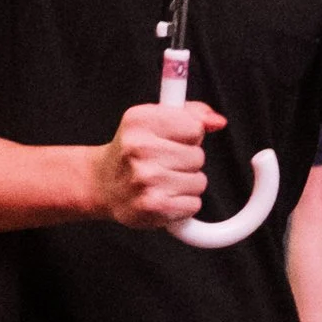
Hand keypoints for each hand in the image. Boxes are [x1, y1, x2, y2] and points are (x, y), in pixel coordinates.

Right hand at [91, 99, 222, 229]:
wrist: (103, 184)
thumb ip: (190, 114)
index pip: (195, 128)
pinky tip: (163, 197)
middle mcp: (139, 148)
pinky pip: (194, 204)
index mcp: (140, 121)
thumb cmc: (133, 151)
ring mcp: (146, 179)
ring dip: (186, 184)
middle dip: (187, 161)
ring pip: (199, 181)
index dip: (190, 136)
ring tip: (162, 180)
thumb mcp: (155, 120)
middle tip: (163, 163)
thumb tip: (217, 121)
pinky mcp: (153, 206)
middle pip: (198, 156)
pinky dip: (183, 204)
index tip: (173, 140)